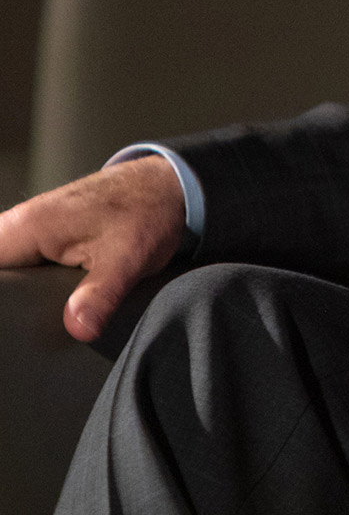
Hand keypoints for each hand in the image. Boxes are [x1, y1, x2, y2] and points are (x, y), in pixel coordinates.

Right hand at [0, 155, 188, 340]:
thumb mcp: (128, 257)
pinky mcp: (42, 236)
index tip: (12, 321)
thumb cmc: (147, 210)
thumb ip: (100, 295)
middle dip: (7, 301)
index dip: (1, 301)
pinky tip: (46, 303)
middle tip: (26, 327)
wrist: (166, 185)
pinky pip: (23, 264)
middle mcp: (18, 225)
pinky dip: (31, 282)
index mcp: (26, 227)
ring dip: (18, 294)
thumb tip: (79, 329)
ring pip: (7, 271)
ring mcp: (28, 229)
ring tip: (34, 319)